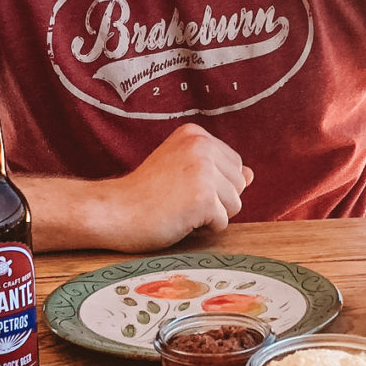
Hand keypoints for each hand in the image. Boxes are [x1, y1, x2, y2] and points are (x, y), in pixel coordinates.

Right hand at [103, 124, 253, 251]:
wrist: (114, 211)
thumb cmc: (143, 196)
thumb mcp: (180, 171)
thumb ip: (216, 170)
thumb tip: (250, 175)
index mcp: (196, 135)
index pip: (233, 166)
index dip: (212, 186)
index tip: (179, 188)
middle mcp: (202, 146)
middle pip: (238, 185)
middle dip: (216, 201)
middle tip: (178, 201)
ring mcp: (204, 171)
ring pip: (235, 205)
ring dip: (210, 216)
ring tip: (179, 210)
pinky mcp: (203, 197)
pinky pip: (222, 223)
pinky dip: (202, 229)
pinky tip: (179, 220)